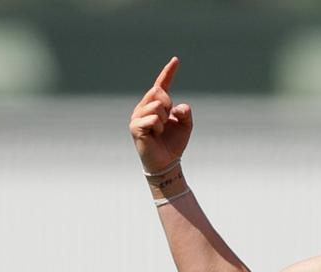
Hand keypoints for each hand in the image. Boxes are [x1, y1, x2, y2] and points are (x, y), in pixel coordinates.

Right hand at [129, 57, 192, 172]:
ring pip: (157, 105)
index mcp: (155, 104)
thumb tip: (178, 106)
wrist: (167, 162)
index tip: (176, 60)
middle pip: (158, 91)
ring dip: (165, 119)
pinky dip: (159, 127)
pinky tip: (155, 135)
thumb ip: (185, 113)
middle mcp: (143, 107)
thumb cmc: (174, 143)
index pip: (161, 84)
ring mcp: (137, 116)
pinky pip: (153, 119)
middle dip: (168, 105)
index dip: (168, 72)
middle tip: (167, 120)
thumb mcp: (185, 125)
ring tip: (160, 130)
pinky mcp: (134, 126)